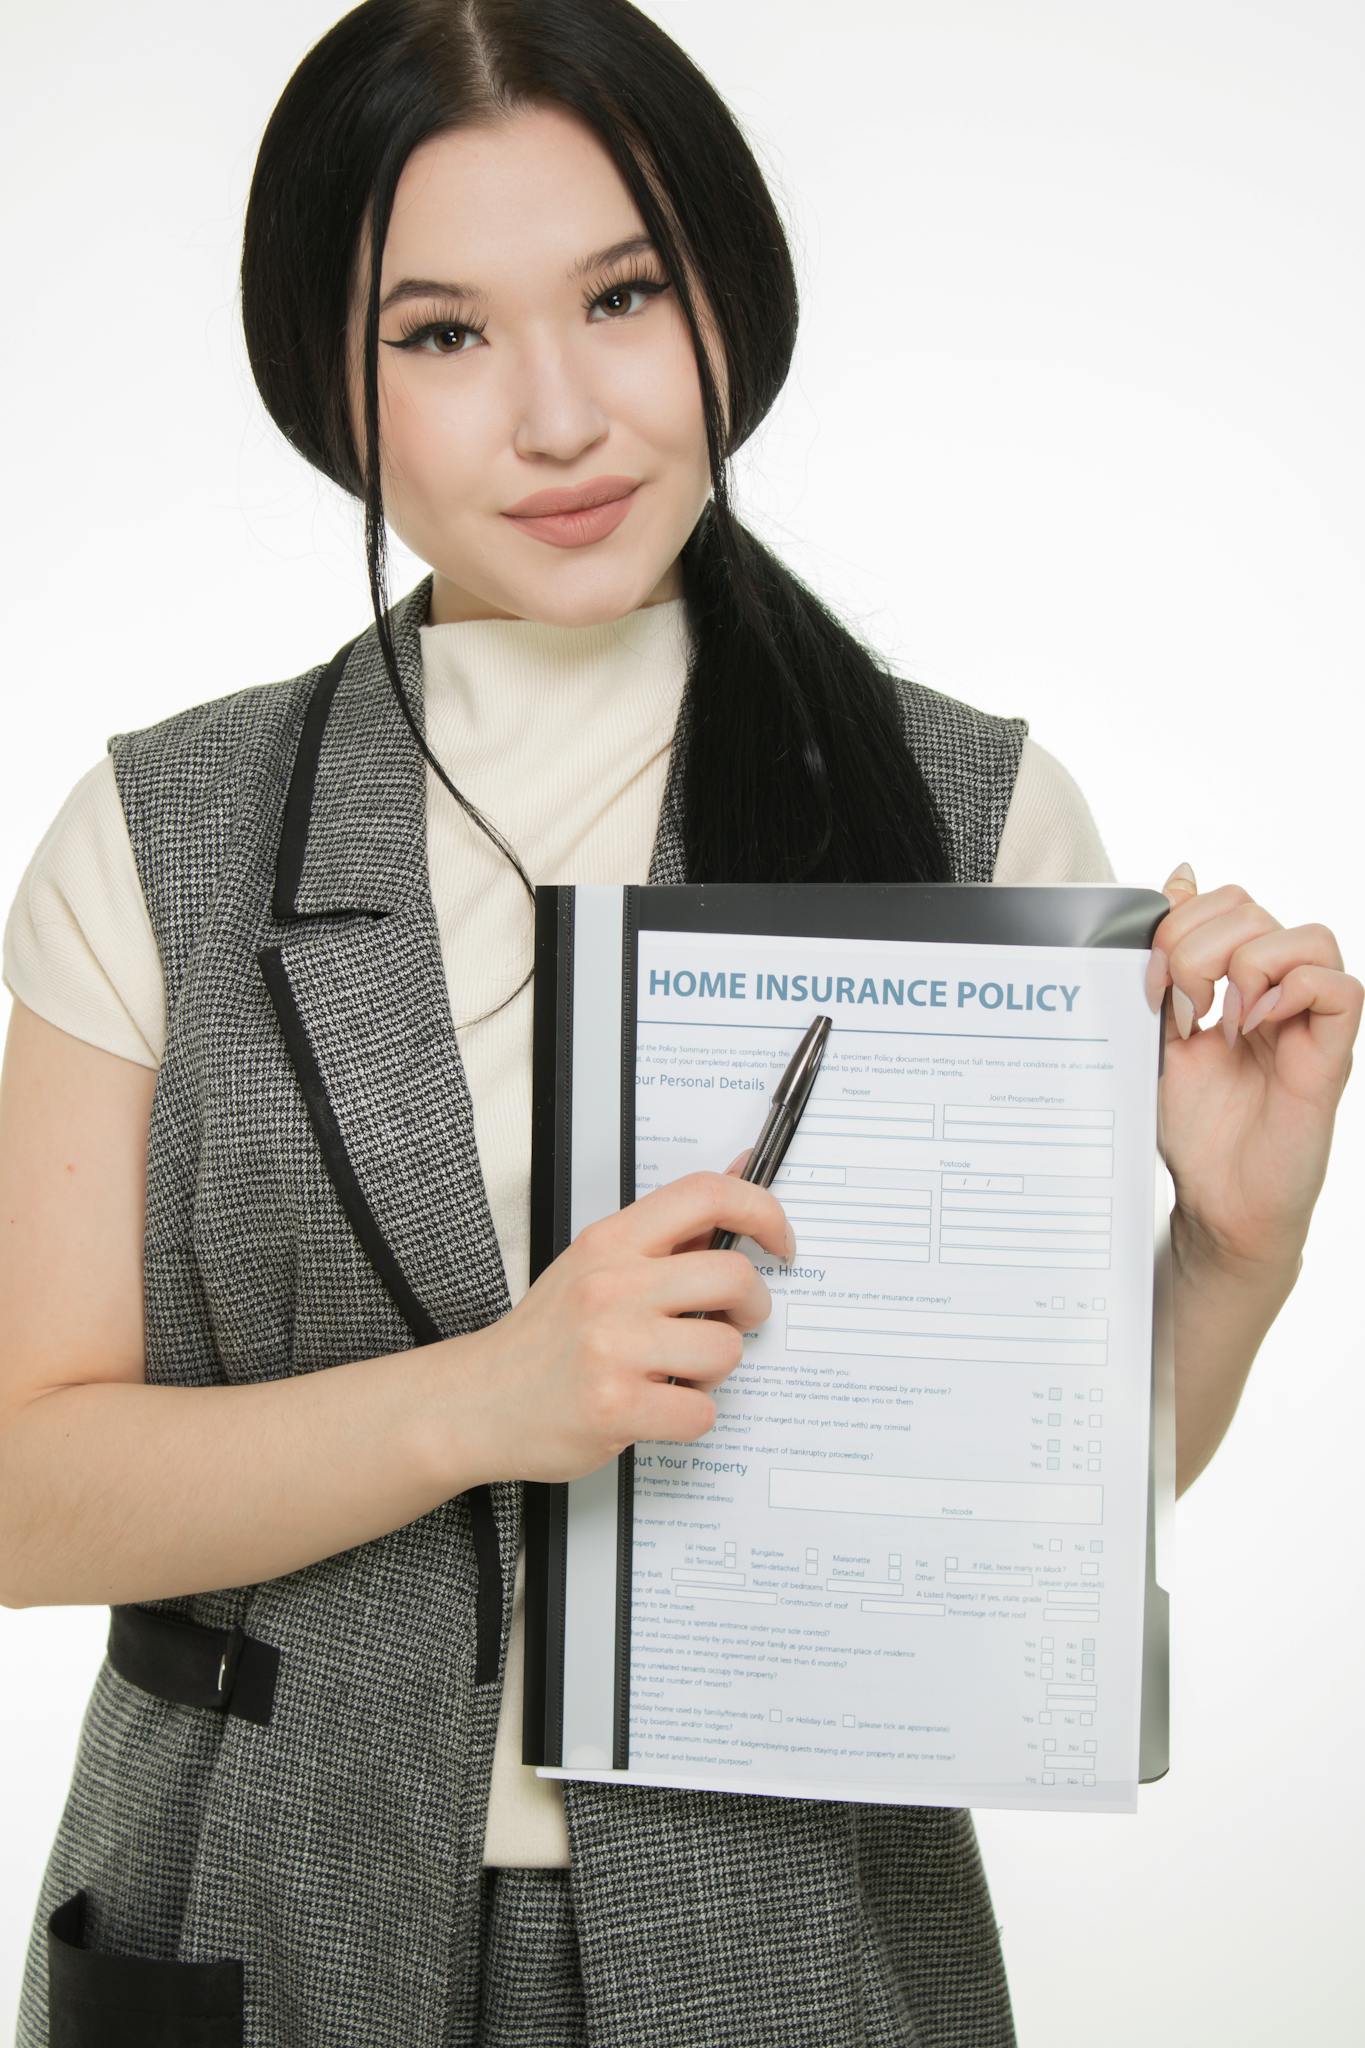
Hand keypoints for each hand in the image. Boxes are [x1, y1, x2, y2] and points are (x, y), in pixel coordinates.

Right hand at [463, 1157, 789, 1485]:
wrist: (478, 1400)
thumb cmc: (545, 1336)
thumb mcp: (596, 1263)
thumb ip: (668, 1231)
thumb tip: (740, 1172)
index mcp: (611, 1242)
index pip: (707, 1195)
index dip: (763, 1211)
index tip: (779, 1242)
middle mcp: (612, 1286)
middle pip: (733, 1277)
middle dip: (752, 1307)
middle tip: (732, 1321)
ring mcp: (613, 1347)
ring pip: (725, 1349)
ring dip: (715, 1369)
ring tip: (679, 1371)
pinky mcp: (616, 1406)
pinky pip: (701, 1411)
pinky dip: (691, 1416)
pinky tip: (659, 1406)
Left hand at [1146, 862, 1361, 1272]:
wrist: (1217, 1201)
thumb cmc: (1193, 1128)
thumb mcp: (1158, 1034)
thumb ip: (1166, 965)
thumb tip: (1179, 875)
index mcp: (1234, 980)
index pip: (1226, 902)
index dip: (1180, 922)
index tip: (1152, 979)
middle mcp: (1276, 991)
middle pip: (1256, 909)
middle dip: (1200, 943)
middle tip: (1181, 1005)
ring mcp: (1306, 1020)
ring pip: (1308, 935)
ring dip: (1248, 964)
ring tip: (1221, 1017)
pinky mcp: (1330, 1052)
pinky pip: (1339, 988)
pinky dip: (1291, 993)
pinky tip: (1252, 1028)